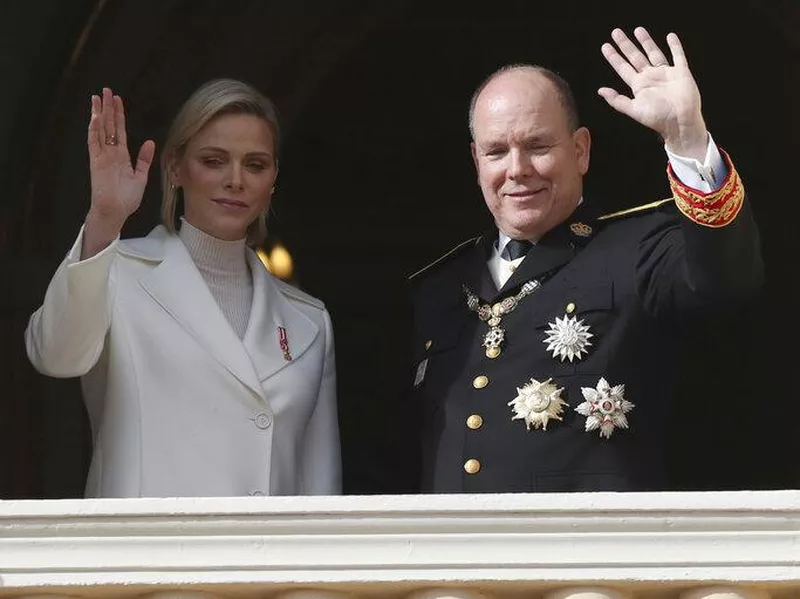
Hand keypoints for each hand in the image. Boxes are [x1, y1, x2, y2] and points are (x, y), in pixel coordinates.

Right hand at [83, 88, 155, 256]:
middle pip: (108, 126)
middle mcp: (111, 153)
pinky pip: (94, 143)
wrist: (116, 211)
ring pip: (99, 130)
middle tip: (107, 91)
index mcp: (121, 156)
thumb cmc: (127, 198)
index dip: (119, 115)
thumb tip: (150, 142)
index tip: (118, 100)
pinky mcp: (96, 162)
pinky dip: (94, 130)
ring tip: (98, 97)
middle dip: (107, 108)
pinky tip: (94, 117)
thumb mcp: (140, 176)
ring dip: (98, 114)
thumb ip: (144, 159)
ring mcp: (102, 156)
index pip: (119, 130)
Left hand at [598, 27, 707, 160]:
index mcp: (639, 86)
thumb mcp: (634, 110)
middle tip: (616, 32)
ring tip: (638, 30)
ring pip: (654, 53)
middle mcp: (650, 77)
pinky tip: (670, 36)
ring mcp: (665, 74)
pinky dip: (675, 46)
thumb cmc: (658, 119)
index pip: (623, 68)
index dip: (614, 57)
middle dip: (625, 45)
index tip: (605, 46)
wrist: (680, 122)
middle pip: (635, 57)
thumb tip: (600, 91)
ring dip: (646, 42)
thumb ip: (617, 100)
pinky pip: (678, 56)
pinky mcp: (681, 72)